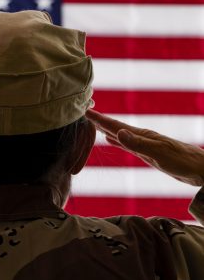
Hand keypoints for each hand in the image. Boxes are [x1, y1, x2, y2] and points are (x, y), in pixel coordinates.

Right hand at [86, 109, 203, 185]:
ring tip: (96, 125)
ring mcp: (143, 144)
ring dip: (107, 129)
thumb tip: (117, 133)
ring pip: (120, 134)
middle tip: (87, 114)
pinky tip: (112, 140)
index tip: (86, 111)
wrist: (199, 168)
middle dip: (101, 121)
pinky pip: (126, 144)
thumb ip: (137, 144)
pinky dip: (117, 141)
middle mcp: (140, 137)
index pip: (116, 126)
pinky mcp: (146, 152)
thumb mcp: (158, 153)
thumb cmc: (181, 161)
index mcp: (141, 135)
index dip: (100, 119)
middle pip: (116, 127)